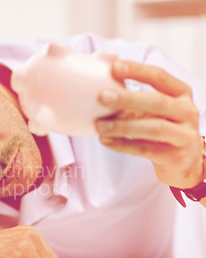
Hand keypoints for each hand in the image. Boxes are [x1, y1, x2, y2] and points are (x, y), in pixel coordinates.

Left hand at [95, 61, 203, 188]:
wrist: (182, 162)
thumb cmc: (160, 128)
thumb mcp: (149, 109)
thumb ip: (129, 97)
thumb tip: (98, 81)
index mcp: (181, 93)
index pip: (159, 76)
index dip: (137, 70)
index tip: (114, 67)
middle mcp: (187, 111)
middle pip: (157, 101)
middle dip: (128, 98)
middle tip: (102, 97)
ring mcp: (185, 135)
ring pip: (153, 128)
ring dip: (123, 126)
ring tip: (99, 125)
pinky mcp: (176, 157)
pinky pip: (146, 149)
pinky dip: (123, 145)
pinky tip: (105, 140)